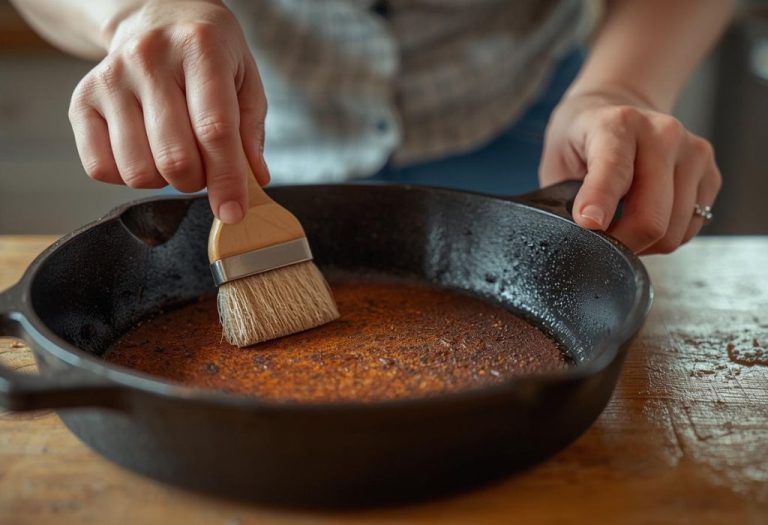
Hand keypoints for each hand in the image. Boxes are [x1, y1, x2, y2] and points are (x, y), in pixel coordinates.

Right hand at [68, 0, 267, 223]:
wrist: (155, 17)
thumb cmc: (208, 55)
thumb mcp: (245, 80)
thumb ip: (251, 131)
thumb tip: (254, 180)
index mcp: (199, 48)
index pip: (214, 130)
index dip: (226, 180)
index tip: (233, 212)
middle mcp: (148, 59)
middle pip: (175, 158)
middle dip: (197, 183)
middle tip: (205, 169)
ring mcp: (110, 79)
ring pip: (137, 170)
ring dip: (164, 181)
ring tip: (176, 154)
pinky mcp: (81, 100)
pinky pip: (100, 168)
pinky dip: (127, 177)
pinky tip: (145, 152)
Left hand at [539, 90, 721, 253]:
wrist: (617, 108)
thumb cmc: (581, 139)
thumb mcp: (556, 160)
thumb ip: (563, 196)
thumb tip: (581, 236)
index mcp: (618, 124)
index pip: (614, 171)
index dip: (600, 203)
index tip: (588, 225)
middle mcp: (663, 134)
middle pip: (651, 217)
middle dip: (621, 243)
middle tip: (599, 246)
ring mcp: (693, 153)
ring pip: (674, 232)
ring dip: (643, 244)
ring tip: (620, 228)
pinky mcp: (711, 175)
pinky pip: (689, 230)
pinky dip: (664, 237)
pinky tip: (643, 218)